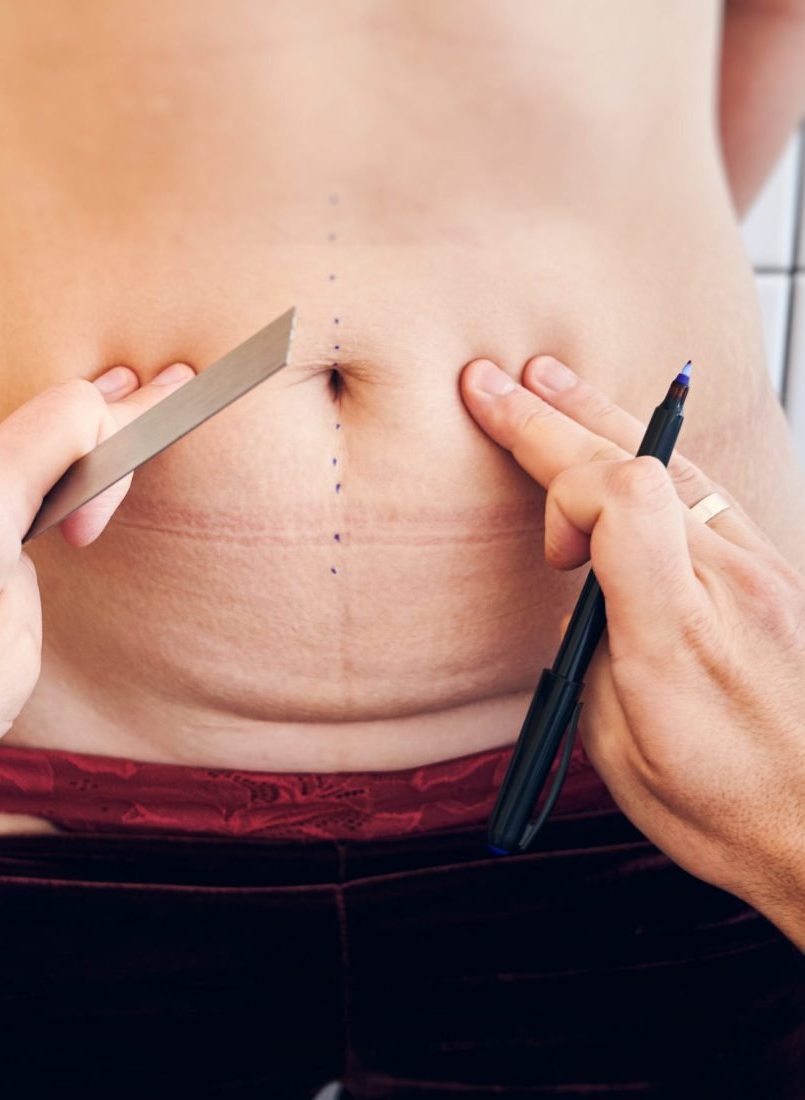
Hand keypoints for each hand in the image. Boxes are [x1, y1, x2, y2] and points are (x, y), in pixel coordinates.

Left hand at [0, 361, 194, 839]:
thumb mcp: (9, 662)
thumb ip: (30, 582)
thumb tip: (15, 554)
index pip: (70, 411)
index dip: (118, 440)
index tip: (99, 519)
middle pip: (30, 429)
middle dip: (86, 454)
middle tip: (143, 415)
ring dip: (30, 488)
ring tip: (58, 525)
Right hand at [460, 355, 804, 937]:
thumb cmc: (725, 809)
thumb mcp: (618, 749)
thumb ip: (593, 652)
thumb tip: (583, 595)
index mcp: (674, 634)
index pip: (626, 498)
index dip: (560, 479)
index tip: (542, 541)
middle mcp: (730, 584)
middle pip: (641, 463)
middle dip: (557, 416)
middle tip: (501, 380)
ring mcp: (763, 572)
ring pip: (679, 465)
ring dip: (605, 420)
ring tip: (553, 383)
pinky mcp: (775, 574)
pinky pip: (707, 491)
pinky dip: (652, 457)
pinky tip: (624, 440)